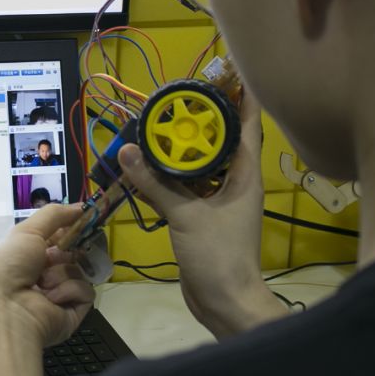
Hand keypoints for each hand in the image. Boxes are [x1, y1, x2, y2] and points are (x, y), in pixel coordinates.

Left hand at [0, 204, 95, 347]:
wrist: (6, 310)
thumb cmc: (8, 268)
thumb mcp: (26, 231)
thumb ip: (54, 215)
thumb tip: (80, 207)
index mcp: (27, 256)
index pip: (56, 239)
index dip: (67, 230)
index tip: (80, 221)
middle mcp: (42, 275)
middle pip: (71, 254)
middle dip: (66, 252)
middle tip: (54, 256)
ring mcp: (58, 294)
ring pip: (79, 270)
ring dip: (62, 273)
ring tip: (44, 283)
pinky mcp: (72, 311)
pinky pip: (86, 290)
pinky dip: (69, 290)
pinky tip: (52, 298)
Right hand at [118, 91, 284, 336]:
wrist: (226, 303)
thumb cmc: (220, 256)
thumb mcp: (185, 216)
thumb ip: (155, 184)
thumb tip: (126, 152)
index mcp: (245, 176)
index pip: (247, 127)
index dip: (241, 98)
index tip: (228, 72)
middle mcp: (236, 183)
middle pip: (221, 142)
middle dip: (201, 119)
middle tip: (177, 96)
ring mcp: (220, 202)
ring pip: (200, 166)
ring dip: (180, 150)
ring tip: (157, 126)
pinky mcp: (203, 218)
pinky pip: (186, 188)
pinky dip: (168, 177)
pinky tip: (147, 166)